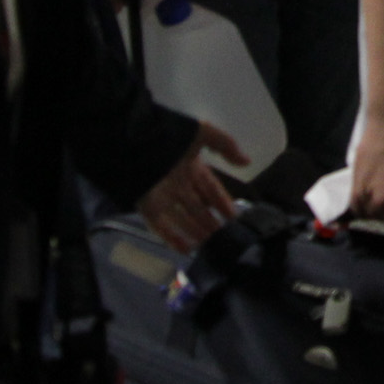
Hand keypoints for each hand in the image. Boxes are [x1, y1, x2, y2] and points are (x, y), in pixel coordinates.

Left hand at [137, 125, 243, 250]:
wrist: (136, 142)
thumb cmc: (173, 137)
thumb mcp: (203, 133)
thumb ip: (226, 146)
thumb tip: (247, 162)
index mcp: (192, 167)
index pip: (212, 190)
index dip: (223, 204)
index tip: (236, 219)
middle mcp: (179, 184)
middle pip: (199, 208)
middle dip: (212, 223)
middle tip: (226, 240)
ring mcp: (164, 197)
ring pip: (184, 220)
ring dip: (197, 233)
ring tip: (212, 248)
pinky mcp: (148, 207)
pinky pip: (162, 226)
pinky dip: (173, 238)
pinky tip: (187, 250)